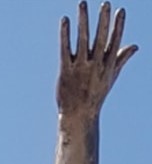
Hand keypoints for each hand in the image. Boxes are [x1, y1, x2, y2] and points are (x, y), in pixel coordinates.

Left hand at [57, 2, 136, 118]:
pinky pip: (65, 49)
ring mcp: (80, 68)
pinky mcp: (66, 71)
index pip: (114, 42)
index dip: (118, 26)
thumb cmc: (95, 95)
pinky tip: (64, 20)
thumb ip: (120, 59)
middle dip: (103, 20)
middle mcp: (95, 65)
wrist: (78, 116)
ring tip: (82, 3)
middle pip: (100, 38)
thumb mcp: (110, 77)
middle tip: (105, 2)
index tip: (120, 10)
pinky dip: (65, 34)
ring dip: (83, 20)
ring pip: (82, 39)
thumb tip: (135, 46)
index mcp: (107, 66)